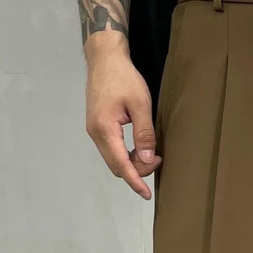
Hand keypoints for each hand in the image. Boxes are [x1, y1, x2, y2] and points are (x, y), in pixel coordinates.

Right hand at [84, 32, 162, 200]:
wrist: (104, 58)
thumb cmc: (123, 77)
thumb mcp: (140, 104)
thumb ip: (144, 134)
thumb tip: (148, 159)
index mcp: (105, 129)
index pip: (121, 165)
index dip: (135, 181)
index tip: (147, 194)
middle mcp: (95, 133)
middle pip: (117, 166)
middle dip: (137, 171)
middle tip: (158, 160)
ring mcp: (94, 130)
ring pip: (114, 159)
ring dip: (132, 162)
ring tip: (151, 153)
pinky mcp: (97, 127)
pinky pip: (112, 150)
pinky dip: (126, 154)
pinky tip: (139, 148)